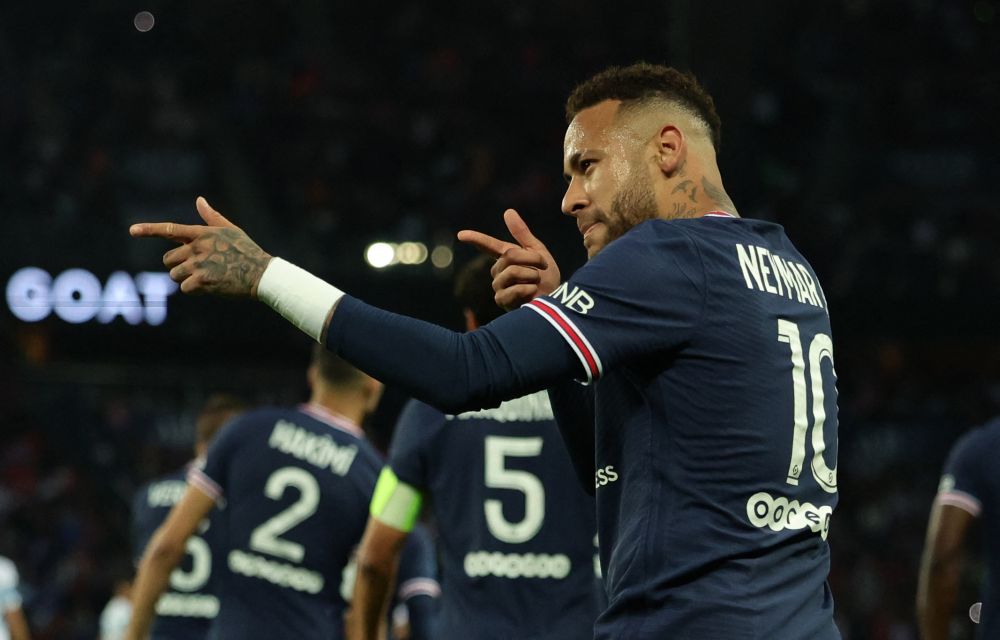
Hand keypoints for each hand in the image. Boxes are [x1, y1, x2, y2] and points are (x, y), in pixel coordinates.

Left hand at [130, 197, 271, 297]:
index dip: (149, 230)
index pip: (170, 230)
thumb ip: (211, 216)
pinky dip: (195, 290)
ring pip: (175, 275)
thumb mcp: (230, 229)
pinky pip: (185, 288)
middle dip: (178, 265)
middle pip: (169, 259)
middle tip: (198, 268)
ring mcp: (199, 265)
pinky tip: (211, 286)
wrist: (261, 274)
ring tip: (207, 277)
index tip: (132, 230)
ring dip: (187, 279)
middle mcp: (197, 248)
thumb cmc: (247, 251)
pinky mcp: (203, 281)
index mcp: (202, 233)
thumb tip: (199, 200)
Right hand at [457, 209, 559, 309]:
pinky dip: (528, 289)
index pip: (487, 245)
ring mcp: (498, 287)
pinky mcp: (502, 301)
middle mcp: (498, 271)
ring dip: (531, 275)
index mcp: (506, 258)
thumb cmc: (546, 278)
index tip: (461, 235)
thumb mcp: (538, 251)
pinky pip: (514, 289)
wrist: (555, 300)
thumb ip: (522, 233)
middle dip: (532, 259)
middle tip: (543, 267)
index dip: (475, 238)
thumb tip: (508, 211)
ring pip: (512, 272)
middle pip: (510, 255)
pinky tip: (532, 293)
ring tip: (536, 282)